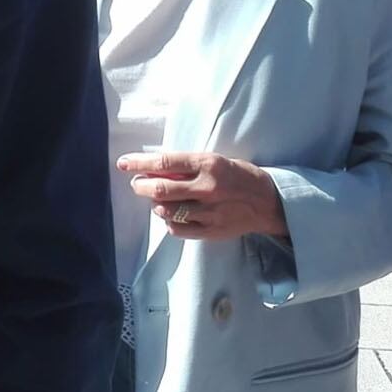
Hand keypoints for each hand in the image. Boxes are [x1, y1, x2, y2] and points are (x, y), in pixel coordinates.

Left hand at [117, 151, 288, 240]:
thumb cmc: (239, 175)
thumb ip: (187, 166)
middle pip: (161, 189)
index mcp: (208, 164)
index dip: (140, 162)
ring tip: (159, 200)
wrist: (268, 202)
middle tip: (138, 184)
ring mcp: (209, 212)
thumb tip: (154, 168)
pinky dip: (169, 222)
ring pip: (167, 211)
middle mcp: (207, 188)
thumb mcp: (215, 160)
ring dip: (156, 205)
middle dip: (142, 186)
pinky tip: (173, 215)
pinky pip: (178, 229)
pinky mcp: (211, 231)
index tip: (124, 163)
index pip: (164, 162)